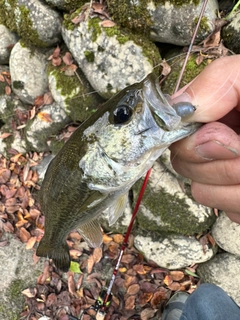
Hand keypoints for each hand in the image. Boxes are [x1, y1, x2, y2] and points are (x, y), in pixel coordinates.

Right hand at [169, 55, 239, 222]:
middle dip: (222, 165)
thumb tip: (178, 110)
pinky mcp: (238, 200)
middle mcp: (213, 142)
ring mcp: (224, 172)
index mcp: (213, 112)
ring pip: (205, 193)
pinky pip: (231, 212)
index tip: (231, 142)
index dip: (195, 144)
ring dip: (238, 187)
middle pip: (183, 166)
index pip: (174, 134)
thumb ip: (217, 83)